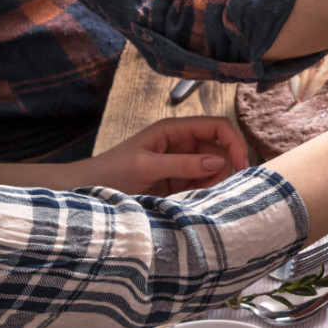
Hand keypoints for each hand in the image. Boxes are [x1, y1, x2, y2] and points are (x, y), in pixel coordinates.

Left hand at [76, 117, 249, 195]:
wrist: (87, 191)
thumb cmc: (110, 173)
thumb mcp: (145, 166)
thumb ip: (182, 164)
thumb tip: (219, 163)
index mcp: (174, 130)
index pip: (217, 126)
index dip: (233, 142)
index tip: (241, 164)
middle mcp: (181, 144)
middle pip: (219, 151)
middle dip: (221, 170)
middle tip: (209, 189)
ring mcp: (181, 163)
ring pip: (214, 170)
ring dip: (211, 184)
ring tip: (192, 197)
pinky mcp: (179, 182)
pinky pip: (203, 184)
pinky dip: (203, 193)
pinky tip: (189, 201)